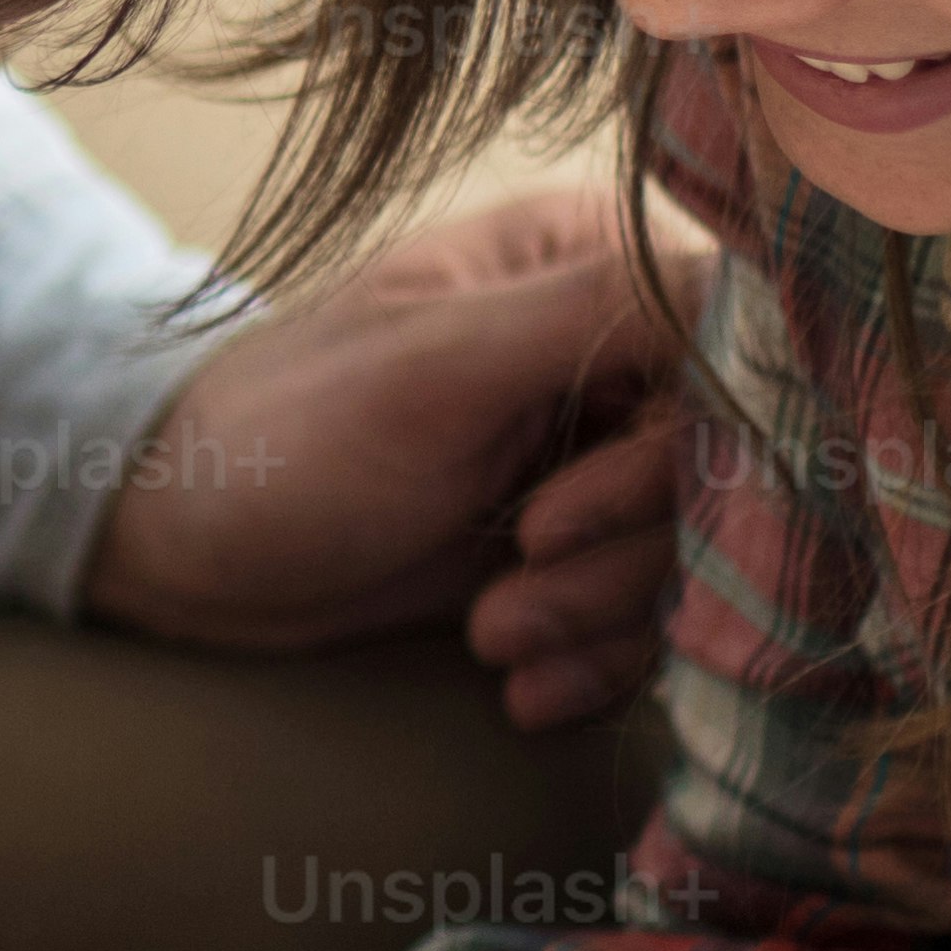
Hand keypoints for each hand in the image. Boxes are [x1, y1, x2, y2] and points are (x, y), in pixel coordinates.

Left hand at [72, 178, 686, 726]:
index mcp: (592, 264)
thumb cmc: (283, 434)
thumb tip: (762, 278)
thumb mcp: (430, 365)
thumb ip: (592, 312)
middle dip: (617, 559)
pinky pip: (652, 620)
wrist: (188, 555)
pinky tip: (516, 686)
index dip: (674, 455)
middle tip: (504, 599)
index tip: (554, 517)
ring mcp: (605, 458)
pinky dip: (591, 665)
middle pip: (725, 470)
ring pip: (697, 557)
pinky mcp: (584, 552)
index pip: (730, 350)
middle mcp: (618, 353)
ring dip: (597, 620)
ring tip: (492, 638)